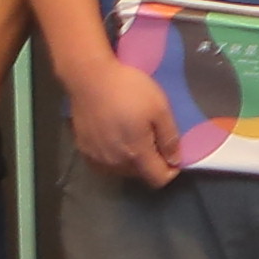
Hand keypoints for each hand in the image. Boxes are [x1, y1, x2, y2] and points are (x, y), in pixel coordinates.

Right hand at [61, 56, 183, 188]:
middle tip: (152, 136)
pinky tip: (114, 137)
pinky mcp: (83, 149)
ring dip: (131, 159)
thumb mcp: (160, 109)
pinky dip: (114, 155)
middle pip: (140, 174)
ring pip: (121, 169)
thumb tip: (174, 161)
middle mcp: (115, 163)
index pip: (157, 179)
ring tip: (132, 134)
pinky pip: (104, 163)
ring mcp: (96, 157)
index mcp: (136, 154)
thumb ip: (169, 139)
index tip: (172, 154)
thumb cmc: (129, 90)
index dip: (170, 170)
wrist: (89, 78)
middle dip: (150, 162)